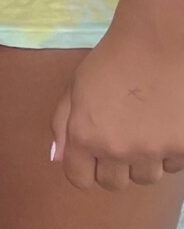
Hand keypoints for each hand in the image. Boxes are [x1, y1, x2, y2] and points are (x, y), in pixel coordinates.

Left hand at [51, 22, 183, 189]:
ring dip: (144, 161)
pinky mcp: (182, 147)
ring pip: (146, 178)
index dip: (85, 168)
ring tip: (144, 130)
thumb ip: (63, 125)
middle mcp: (116, 149)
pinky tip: (165, 125)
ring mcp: (152, 151)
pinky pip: (174, 165)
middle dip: (114, 167)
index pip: (79, 179)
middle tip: (121, 140)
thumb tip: (58, 158)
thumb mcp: (75, 88)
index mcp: (84, 135)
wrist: (157, 44)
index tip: (92, 157)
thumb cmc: (111, 62)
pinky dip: (170, 152)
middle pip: (114, 184)